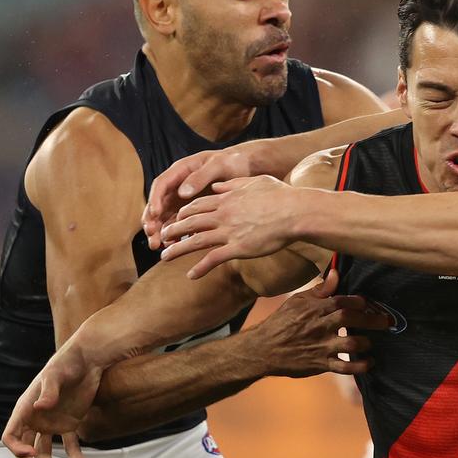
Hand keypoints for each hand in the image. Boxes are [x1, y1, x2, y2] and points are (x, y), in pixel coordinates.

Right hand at [2, 342, 104, 457]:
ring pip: (45, 452)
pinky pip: (70, 446)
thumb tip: (39, 407)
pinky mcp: (70, 425)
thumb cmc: (66, 365)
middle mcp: (36, 420)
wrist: (88, 362)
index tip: (29, 453)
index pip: (11, 436)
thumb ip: (48, 391)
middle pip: (25, 449)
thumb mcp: (55, 376)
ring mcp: (52, 424)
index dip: (16, 448)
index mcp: (25, 410)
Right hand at [142, 148, 258, 249]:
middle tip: (152, 236)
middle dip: (152, 220)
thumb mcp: (219, 165)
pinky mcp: (193, 210)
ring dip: (160, 230)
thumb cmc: (232, 162)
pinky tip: (175, 245)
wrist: (246, 168)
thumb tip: (182, 193)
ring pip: (166, 216)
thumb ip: (201, 177)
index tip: (155, 214)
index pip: (161, 185)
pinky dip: (176, 233)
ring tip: (157, 246)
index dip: (155, 199)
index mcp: (181, 171)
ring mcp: (184, 199)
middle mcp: (178, 185)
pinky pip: (180, 223)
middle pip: (159, 203)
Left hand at [159, 175, 308, 278]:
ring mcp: (228, 232)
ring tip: (165, 256)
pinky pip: (212, 259)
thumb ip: (234, 184)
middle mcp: (223, 215)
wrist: (295, 212)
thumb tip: (218, 185)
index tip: (176, 220)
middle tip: (162, 237)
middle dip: (173, 230)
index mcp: (227, 198)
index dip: (183, 214)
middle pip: (190, 222)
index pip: (197, 205)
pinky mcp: (237, 248)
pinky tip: (190, 275)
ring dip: (177, 250)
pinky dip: (199, 268)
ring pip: (195, 241)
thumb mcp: (256, 182)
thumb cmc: (282, 196)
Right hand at [247, 271, 391, 376]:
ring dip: (365, 342)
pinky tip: (370, 362)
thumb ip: (320, 290)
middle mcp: (319, 326)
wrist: (263, 349)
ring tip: (370, 342)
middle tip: (386, 321)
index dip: (358, 301)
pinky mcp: (320, 364)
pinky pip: (344, 367)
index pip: (340, 300)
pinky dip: (360, 367)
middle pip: (348, 318)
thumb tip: (337, 273)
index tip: (367, 303)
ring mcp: (320, 346)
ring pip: (349, 343)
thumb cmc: (281, 322)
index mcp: (314, 309)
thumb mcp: (297, 301)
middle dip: (371, 319)